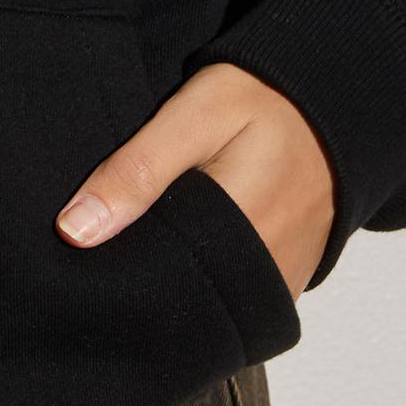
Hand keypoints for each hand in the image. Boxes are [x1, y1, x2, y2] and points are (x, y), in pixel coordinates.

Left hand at [54, 60, 337, 302]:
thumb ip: (138, 171)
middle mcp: (266, 271)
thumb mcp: (194, 116)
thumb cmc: (262, 100)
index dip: (118, 272)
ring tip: (142, 247)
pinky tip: (179, 250)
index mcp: (240, 229)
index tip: (82, 259)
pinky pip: (235, 298)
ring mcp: (280, 281)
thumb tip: (74, 230)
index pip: (160, 281)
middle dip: (141, 282)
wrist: (331, 105)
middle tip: (103, 250)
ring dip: (173, 283)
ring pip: (208, 305)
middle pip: (183, 302)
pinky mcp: (287, 280)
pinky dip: (205, 280)